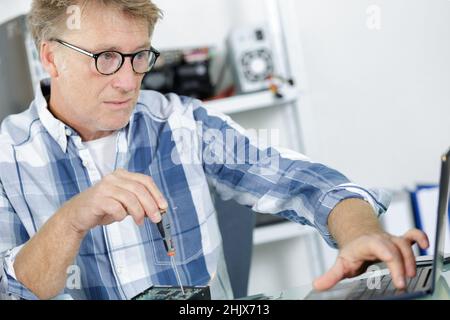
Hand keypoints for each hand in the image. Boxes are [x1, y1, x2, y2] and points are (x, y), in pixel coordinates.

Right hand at [61, 169, 167, 233]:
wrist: (77, 215)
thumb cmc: (103, 208)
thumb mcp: (124, 203)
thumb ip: (139, 203)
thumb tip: (158, 209)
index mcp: (122, 175)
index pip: (145, 180)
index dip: (156, 193)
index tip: (163, 206)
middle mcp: (114, 178)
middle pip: (139, 189)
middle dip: (151, 205)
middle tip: (156, 218)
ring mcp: (105, 187)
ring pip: (130, 198)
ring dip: (139, 212)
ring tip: (139, 221)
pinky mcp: (97, 199)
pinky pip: (116, 207)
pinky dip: (121, 215)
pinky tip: (119, 218)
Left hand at [313, 229, 428, 290]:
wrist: (358, 235)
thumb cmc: (353, 251)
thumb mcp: (341, 263)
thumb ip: (331, 275)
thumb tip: (317, 285)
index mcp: (366, 244)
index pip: (377, 246)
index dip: (386, 254)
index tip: (392, 266)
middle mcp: (380, 240)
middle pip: (394, 248)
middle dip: (399, 265)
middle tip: (401, 284)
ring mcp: (391, 239)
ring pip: (405, 244)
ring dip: (410, 259)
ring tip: (409, 276)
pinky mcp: (399, 241)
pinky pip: (412, 234)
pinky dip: (419, 237)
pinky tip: (424, 245)